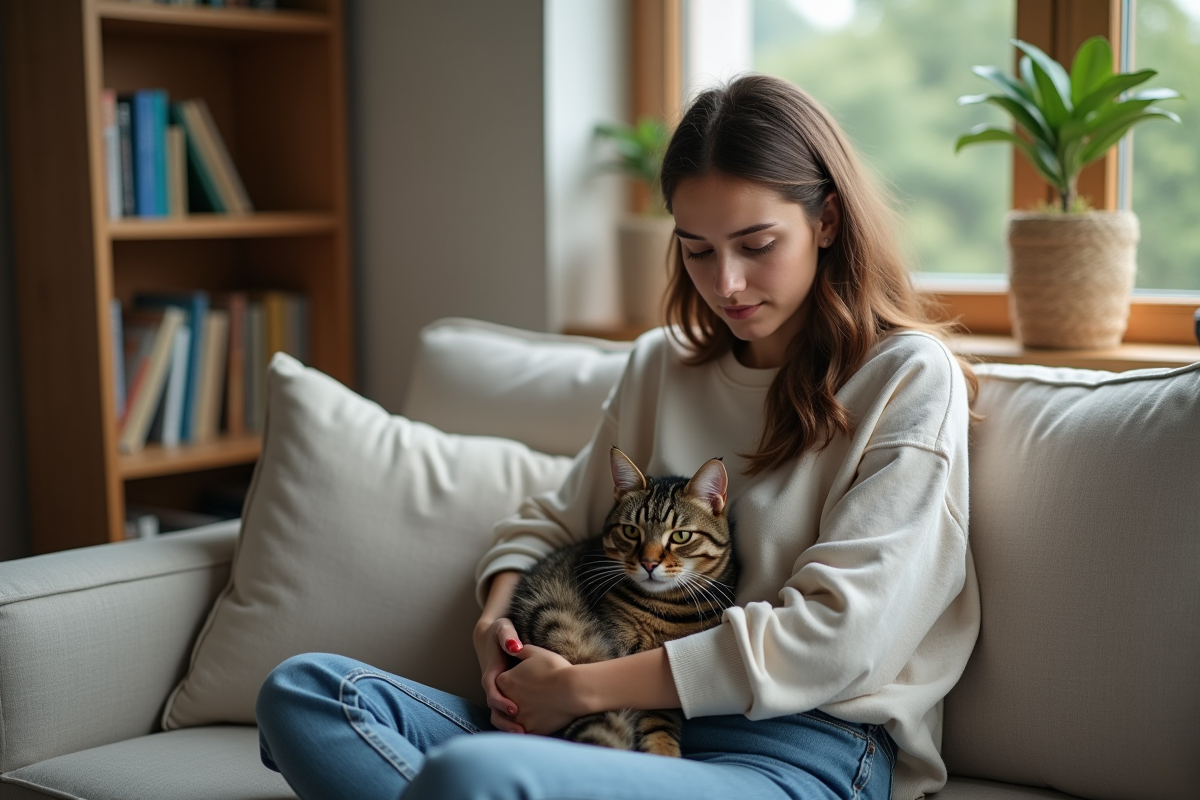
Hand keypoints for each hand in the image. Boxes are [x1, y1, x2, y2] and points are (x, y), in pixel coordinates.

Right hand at [472, 616, 526, 732]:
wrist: (496, 636)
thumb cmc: (501, 632)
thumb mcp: (503, 628)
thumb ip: (507, 636)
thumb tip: (514, 645)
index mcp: (492, 673)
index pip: (492, 691)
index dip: (501, 701)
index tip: (514, 708)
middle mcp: (494, 687)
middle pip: (495, 710)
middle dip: (507, 722)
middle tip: (522, 731)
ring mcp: (500, 693)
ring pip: (501, 716)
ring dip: (511, 727)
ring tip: (527, 736)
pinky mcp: (509, 696)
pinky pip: (510, 713)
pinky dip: (519, 722)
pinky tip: (533, 731)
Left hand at [495, 644, 585, 734]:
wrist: (574, 690)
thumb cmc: (555, 669)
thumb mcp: (536, 652)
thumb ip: (520, 650)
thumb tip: (511, 647)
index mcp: (504, 681)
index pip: (500, 683)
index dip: (512, 682)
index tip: (523, 682)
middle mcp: (506, 701)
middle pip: (503, 703)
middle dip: (512, 701)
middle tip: (529, 697)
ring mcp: (517, 718)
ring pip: (510, 720)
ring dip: (517, 717)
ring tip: (532, 711)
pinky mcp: (530, 730)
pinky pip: (523, 732)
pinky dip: (528, 728)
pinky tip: (538, 721)